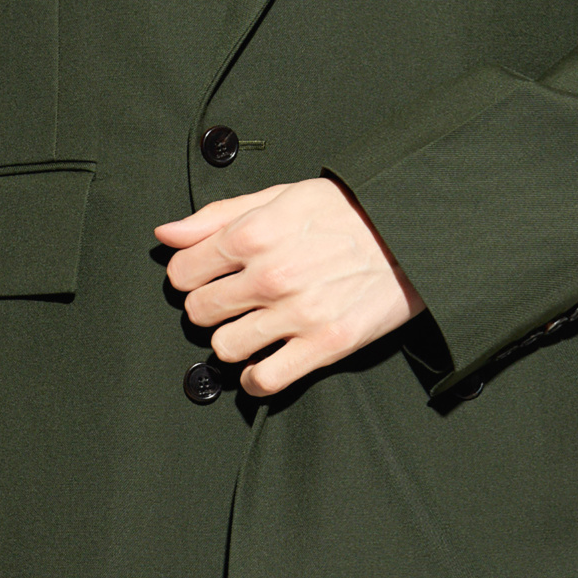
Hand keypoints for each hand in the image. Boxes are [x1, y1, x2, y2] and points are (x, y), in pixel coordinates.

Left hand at [156, 176, 424, 397]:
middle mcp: (270, 275)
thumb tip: (166, 235)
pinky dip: (257, 378)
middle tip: (233, 302)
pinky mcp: (325, 344)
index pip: (182, 272)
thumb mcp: (281, 197)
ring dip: (233, 341)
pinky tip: (265, 362)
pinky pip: (264, 380)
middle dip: (209, 308)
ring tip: (254, 328)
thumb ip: (218, 216)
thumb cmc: (346, 211)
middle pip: (199, 312)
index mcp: (254, 233)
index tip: (207, 277)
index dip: (190, 275)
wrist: (411, 232)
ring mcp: (297, 313)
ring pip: (224, 348)